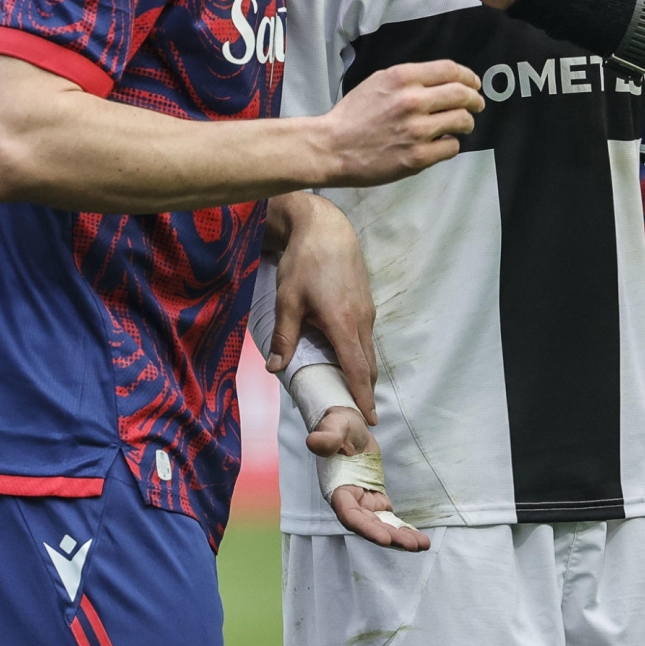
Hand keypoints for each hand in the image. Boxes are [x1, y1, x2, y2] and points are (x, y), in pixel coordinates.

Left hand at [270, 194, 375, 418]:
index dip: (362, 395)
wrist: (327, 227)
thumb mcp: (288, 300)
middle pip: (368, 364)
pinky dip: (361, 354)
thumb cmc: (305, 262)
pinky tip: (349, 359)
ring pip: (369, 350)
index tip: (368, 417)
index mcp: (343, 323)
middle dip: (366, 390)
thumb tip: (275, 369)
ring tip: (355, 393)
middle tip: (362, 415)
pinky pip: (366, 336)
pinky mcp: (366, 302)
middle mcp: (362, 320)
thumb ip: (285, 336)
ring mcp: (367, 310)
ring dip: (364, 373)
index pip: (357, 369)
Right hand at [309, 407, 430, 551]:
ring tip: (423, 545)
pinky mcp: (374, 498)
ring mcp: (362, 502)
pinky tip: (419, 538)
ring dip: (400, 537)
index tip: (385, 539)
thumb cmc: (337, 425)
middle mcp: (349, 501)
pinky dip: (403, 528)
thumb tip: (313, 441)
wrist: (345, 425)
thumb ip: (327, 437)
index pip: (350, 515)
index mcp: (337, 490)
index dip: (367, 528)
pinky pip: (389, 518)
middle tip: (415, 546)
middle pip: (370, 526)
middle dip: (391, 537)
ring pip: (381, 525)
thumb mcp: (333, 427)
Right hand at [318, 59, 482, 185]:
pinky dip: (451, 144)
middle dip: (475, 100)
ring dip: (466, 123)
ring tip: (461, 126)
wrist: (331, 147)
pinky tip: (441, 144)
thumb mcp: (378, 82)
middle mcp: (412, 101)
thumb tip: (440, 81)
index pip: (450, 70)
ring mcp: (416, 130)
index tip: (473, 84)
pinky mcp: (417, 157)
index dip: (468, 76)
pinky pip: (451, 147)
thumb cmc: (353, 115)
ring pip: (462, 121)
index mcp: (402, 78)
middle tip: (477, 105)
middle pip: (462, 94)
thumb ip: (409, 79)